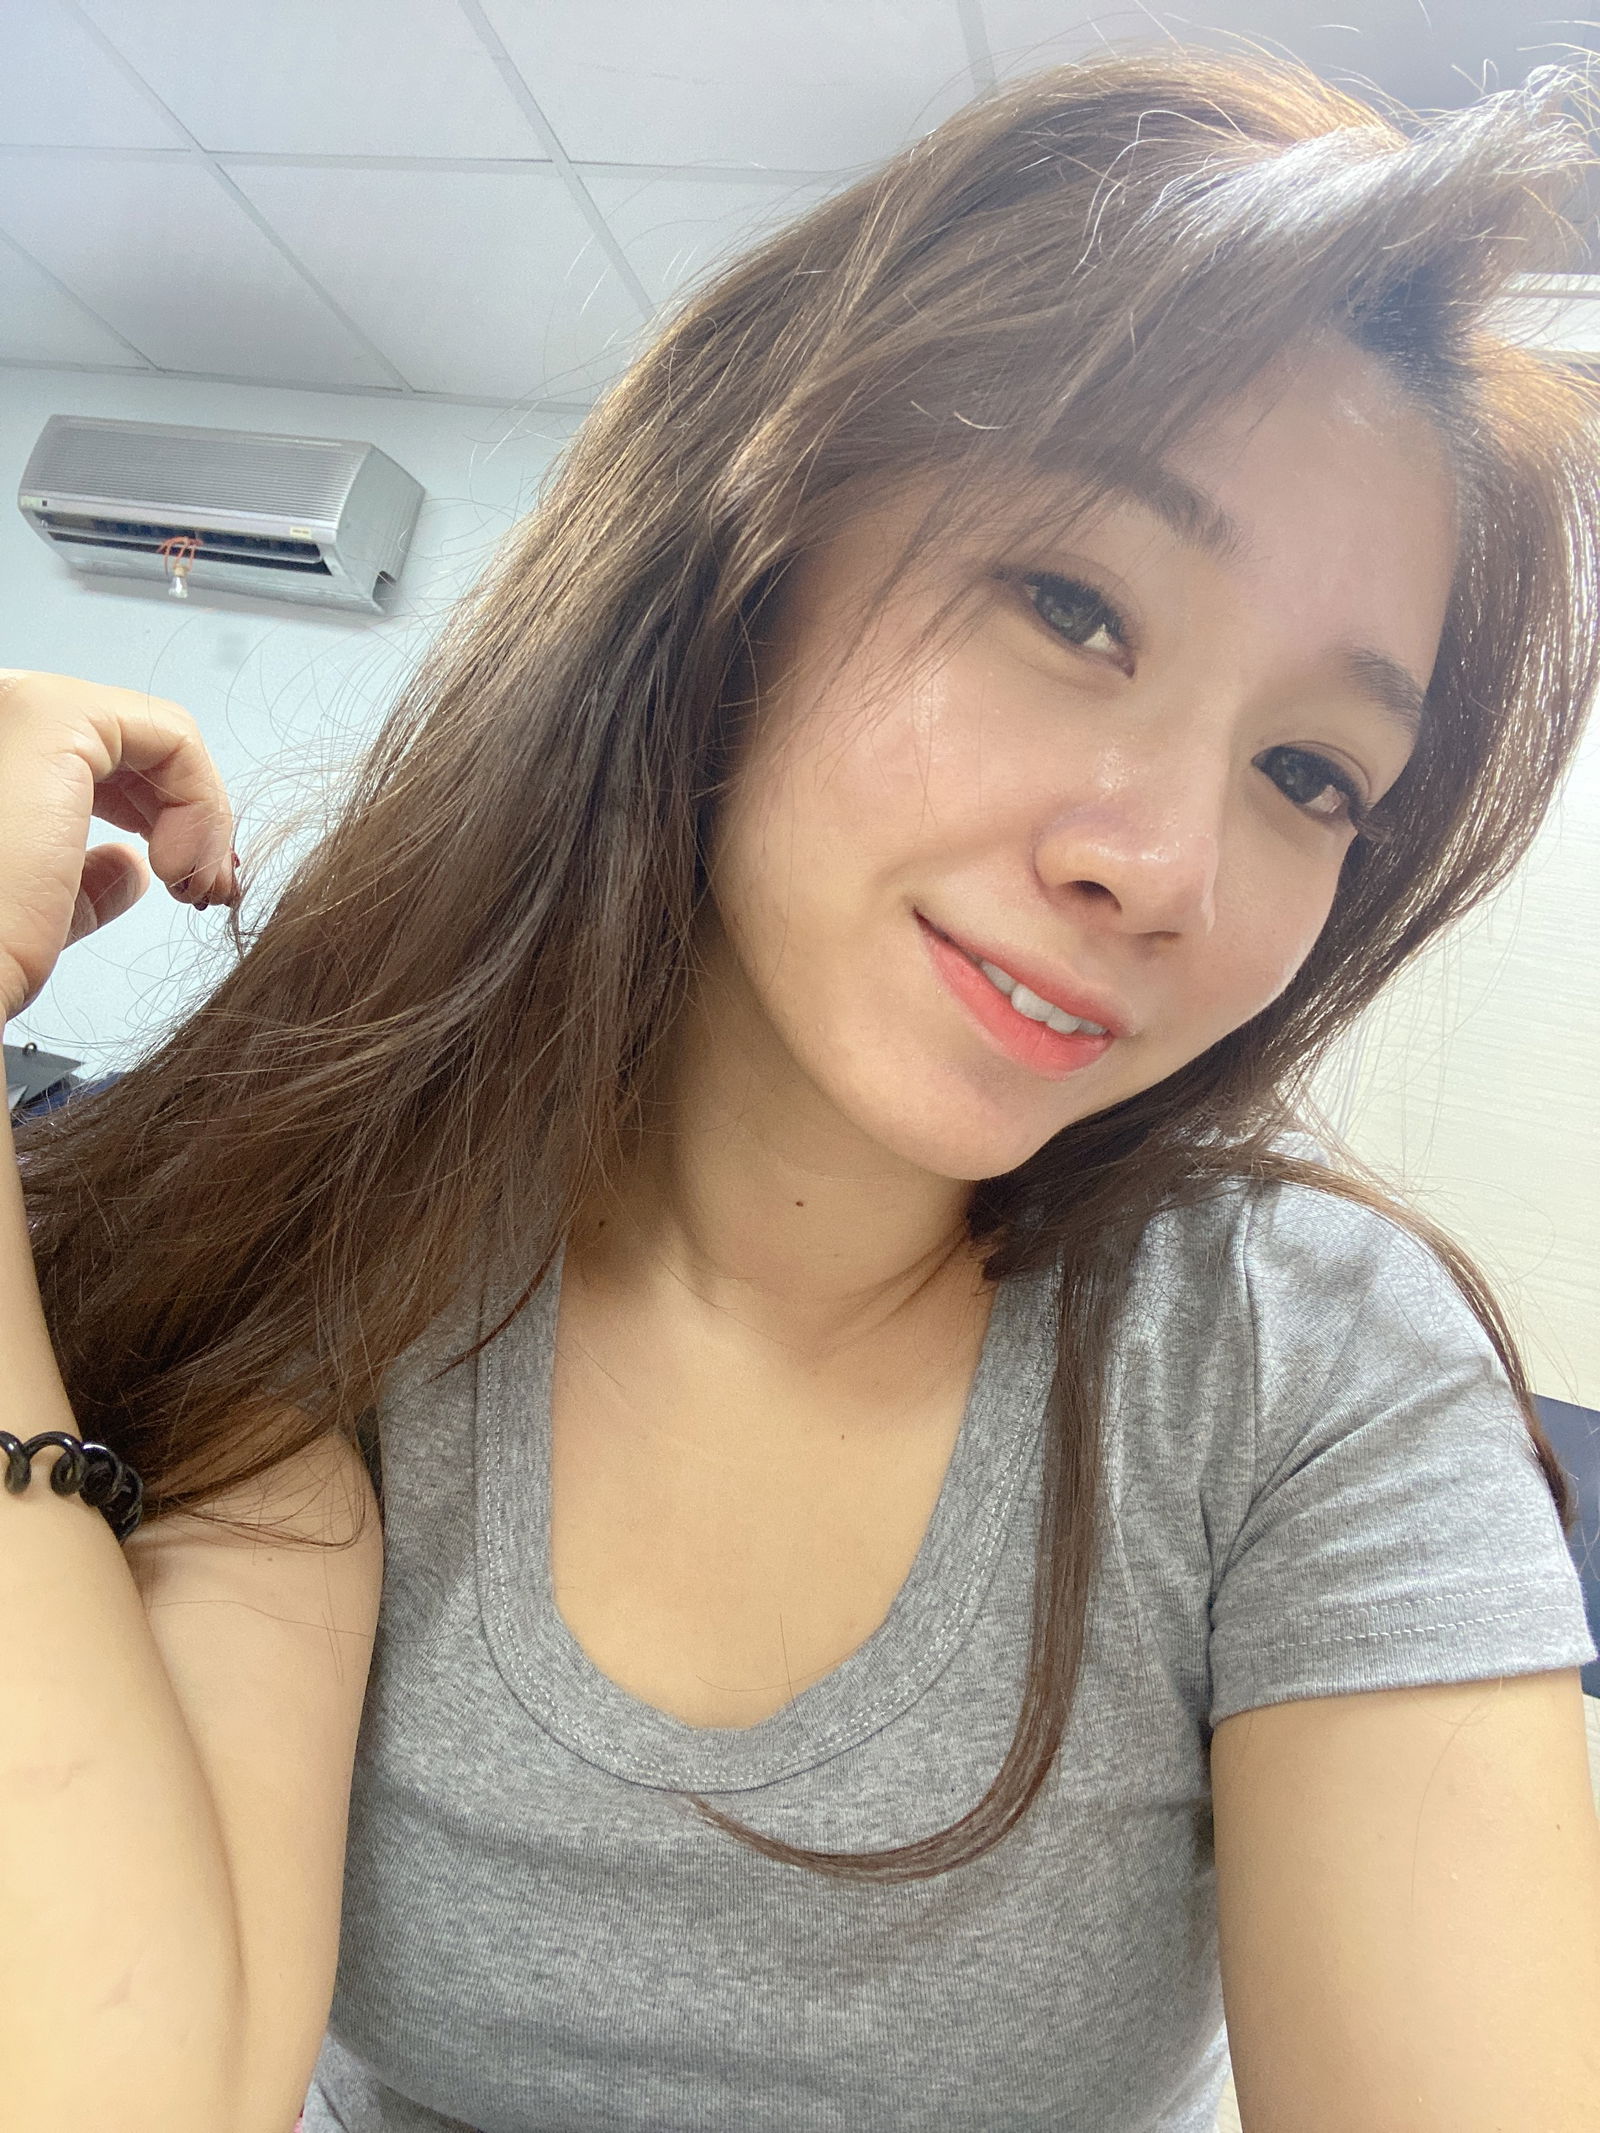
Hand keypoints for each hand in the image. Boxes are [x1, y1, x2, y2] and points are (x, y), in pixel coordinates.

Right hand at [0, 670, 236, 1026]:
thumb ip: (85, 877)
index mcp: (2, 763)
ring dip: (201, 818)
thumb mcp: (43, 914)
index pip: (103, 761)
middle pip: (137, 747)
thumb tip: (130, 866)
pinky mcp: (57, 714)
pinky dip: (202, 803)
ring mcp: (23, 706)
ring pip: (162, 738)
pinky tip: (176, 867)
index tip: (191, 887)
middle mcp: (4, 721)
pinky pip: (174, 738)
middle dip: (191, 818)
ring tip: (193, 888)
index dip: (163, 817)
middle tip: (206, 891)